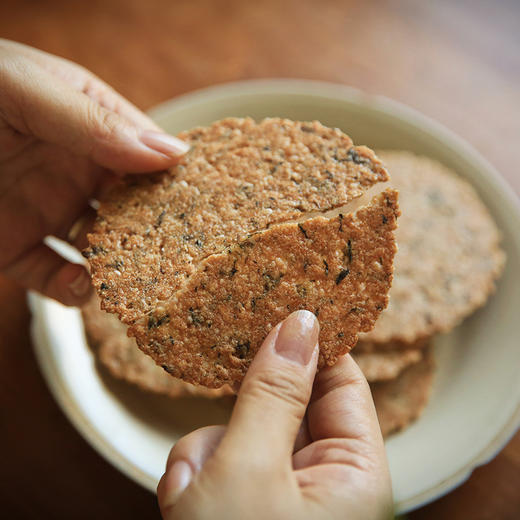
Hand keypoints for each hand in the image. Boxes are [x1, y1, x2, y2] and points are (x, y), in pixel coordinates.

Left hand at [0, 39, 187, 304]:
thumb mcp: (25, 91)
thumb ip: (95, 122)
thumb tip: (173, 154)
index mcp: (88, 123)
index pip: (147, 151)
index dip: (176, 177)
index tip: (206, 203)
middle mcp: (76, 170)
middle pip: (134, 206)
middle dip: (158, 229)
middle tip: (186, 253)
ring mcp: (49, 211)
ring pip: (103, 247)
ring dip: (124, 266)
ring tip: (139, 279)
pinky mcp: (17, 249)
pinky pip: (56, 278)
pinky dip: (75, 291)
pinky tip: (84, 288)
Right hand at [158, 311, 392, 518]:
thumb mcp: (250, 473)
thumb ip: (272, 394)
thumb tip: (297, 323)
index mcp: (352, 475)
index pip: (342, 383)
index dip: (310, 343)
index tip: (279, 303)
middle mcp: (319, 479)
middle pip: (280, 405)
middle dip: (239, 413)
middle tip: (218, 413)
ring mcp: (277, 491)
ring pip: (238, 433)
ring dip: (208, 456)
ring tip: (194, 492)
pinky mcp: (241, 501)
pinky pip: (216, 462)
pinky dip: (194, 478)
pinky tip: (187, 503)